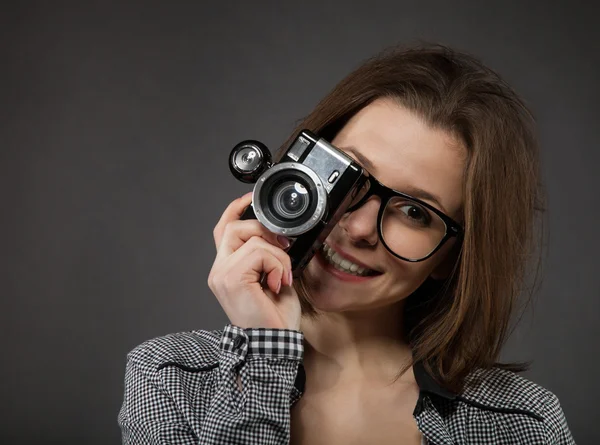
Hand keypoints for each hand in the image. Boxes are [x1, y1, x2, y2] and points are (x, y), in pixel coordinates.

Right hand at [207, 192, 301, 330]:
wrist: (273, 344)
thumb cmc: (274, 318)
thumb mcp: (273, 279)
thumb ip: (267, 256)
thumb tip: (280, 237)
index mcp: (226, 270)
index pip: (223, 230)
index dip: (235, 209)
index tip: (249, 198)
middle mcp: (219, 271)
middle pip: (234, 227)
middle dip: (263, 230)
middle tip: (284, 248)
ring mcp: (222, 275)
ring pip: (251, 239)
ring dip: (277, 255)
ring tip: (282, 277)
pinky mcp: (232, 279)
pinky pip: (259, 253)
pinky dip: (277, 265)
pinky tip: (277, 284)